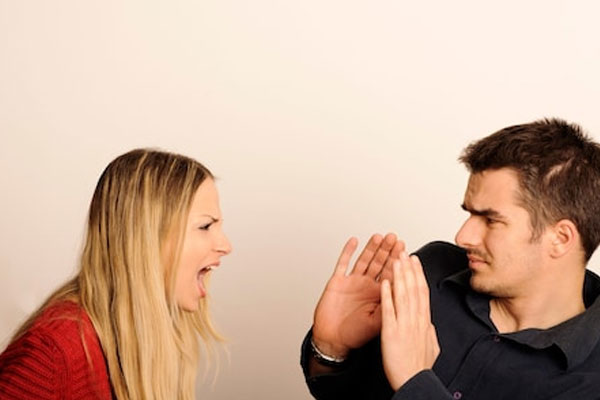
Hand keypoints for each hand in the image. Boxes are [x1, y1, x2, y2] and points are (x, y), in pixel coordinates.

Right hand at [312, 233, 403, 357]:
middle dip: (387, 251)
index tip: (405, 250)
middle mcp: (366, 286)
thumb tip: (404, 298)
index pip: (390, 274)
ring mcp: (352, 282)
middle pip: (379, 263)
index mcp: (378, 295)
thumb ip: (389, 308)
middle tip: (395, 239)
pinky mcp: (338, 281)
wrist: (332, 340)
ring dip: (371, 248)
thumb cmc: (354, 334)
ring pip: (363, 260)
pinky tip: (354, 241)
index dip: (397, 262)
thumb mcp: (377, 323)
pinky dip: (348, 252)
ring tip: (380, 237)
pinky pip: (343, 263)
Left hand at [381, 253, 439, 390]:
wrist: (414, 383)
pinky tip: (384, 282)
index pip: (422, 292)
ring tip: (395, 259)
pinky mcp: (391, 332)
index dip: (418, 274)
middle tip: (404, 251)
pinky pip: (388, 310)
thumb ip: (429, 331)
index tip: (415, 261)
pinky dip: (387, 295)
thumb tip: (430, 322)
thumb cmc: (419, 368)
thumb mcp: (431, 346)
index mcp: (424, 322)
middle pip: (413, 288)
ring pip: (402, 294)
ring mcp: (404, 325)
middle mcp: (416, 320)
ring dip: (399, 275)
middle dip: (408, 268)